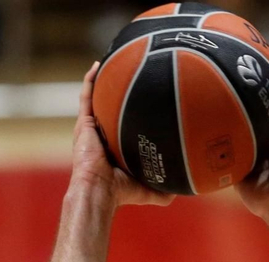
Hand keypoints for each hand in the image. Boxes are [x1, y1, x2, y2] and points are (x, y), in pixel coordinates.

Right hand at [70, 63, 174, 208]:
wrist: (99, 190)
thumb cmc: (120, 192)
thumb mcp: (149, 189)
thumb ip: (165, 190)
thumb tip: (184, 189)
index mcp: (115, 148)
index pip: (125, 125)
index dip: (134, 113)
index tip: (147, 99)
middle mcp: (103, 136)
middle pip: (111, 108)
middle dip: (118, 93)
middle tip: (131, 75)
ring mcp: (92, 128)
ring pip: (97, 98)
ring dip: (103, 81)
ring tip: (113, 62)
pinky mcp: (84, 124)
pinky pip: (86, 97)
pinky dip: (91, 80)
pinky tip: (98, 65)